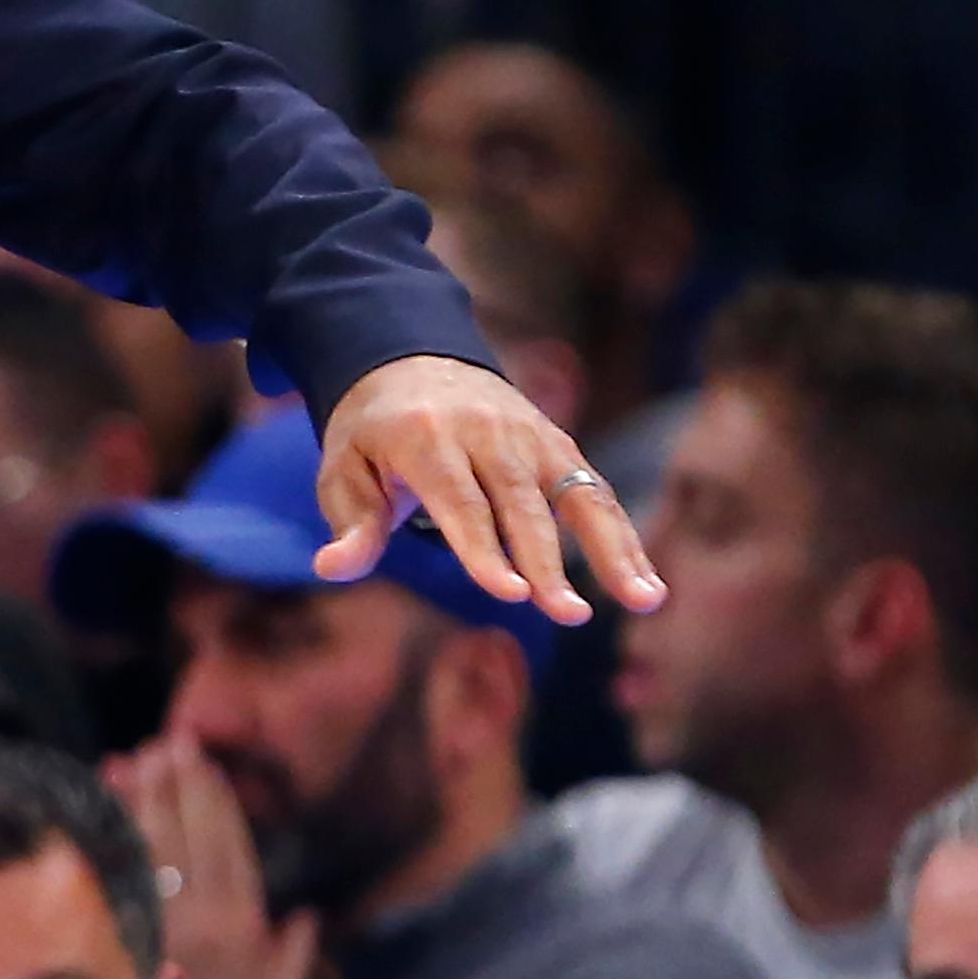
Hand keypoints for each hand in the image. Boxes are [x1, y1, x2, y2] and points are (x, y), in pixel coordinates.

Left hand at [108, 733, 316, 978]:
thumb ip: (295, 950)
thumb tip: (307, 913)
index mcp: (241, 920)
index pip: (228, 843)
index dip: (214, 798)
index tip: (203, 760)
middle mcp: (199, 911)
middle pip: (186, 832)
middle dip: (176, 782)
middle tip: (167, 740)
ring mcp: (158, 917)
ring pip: (149, 843)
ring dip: (141, 797)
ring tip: (131, 757)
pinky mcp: (128, 928)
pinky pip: (119, 868)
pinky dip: (113, 832)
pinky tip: (105, 804)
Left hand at [318, 354, 660, 621]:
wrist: (413, 362)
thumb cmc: (372, 434)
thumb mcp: (344, 469)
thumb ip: (352, 523)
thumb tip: (332, 568)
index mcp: (425, 436)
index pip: (460, 501)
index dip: (483, 549)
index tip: (509, 594)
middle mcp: (486, 432)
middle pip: (520, 503)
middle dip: (546, 562)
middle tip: (567, 615)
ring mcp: (530, 435)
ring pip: (577, 494)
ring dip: (611, 550)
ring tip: (644, 601)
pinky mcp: (558, 444)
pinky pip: (596, 492)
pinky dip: (625, 537)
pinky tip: (645, 584)